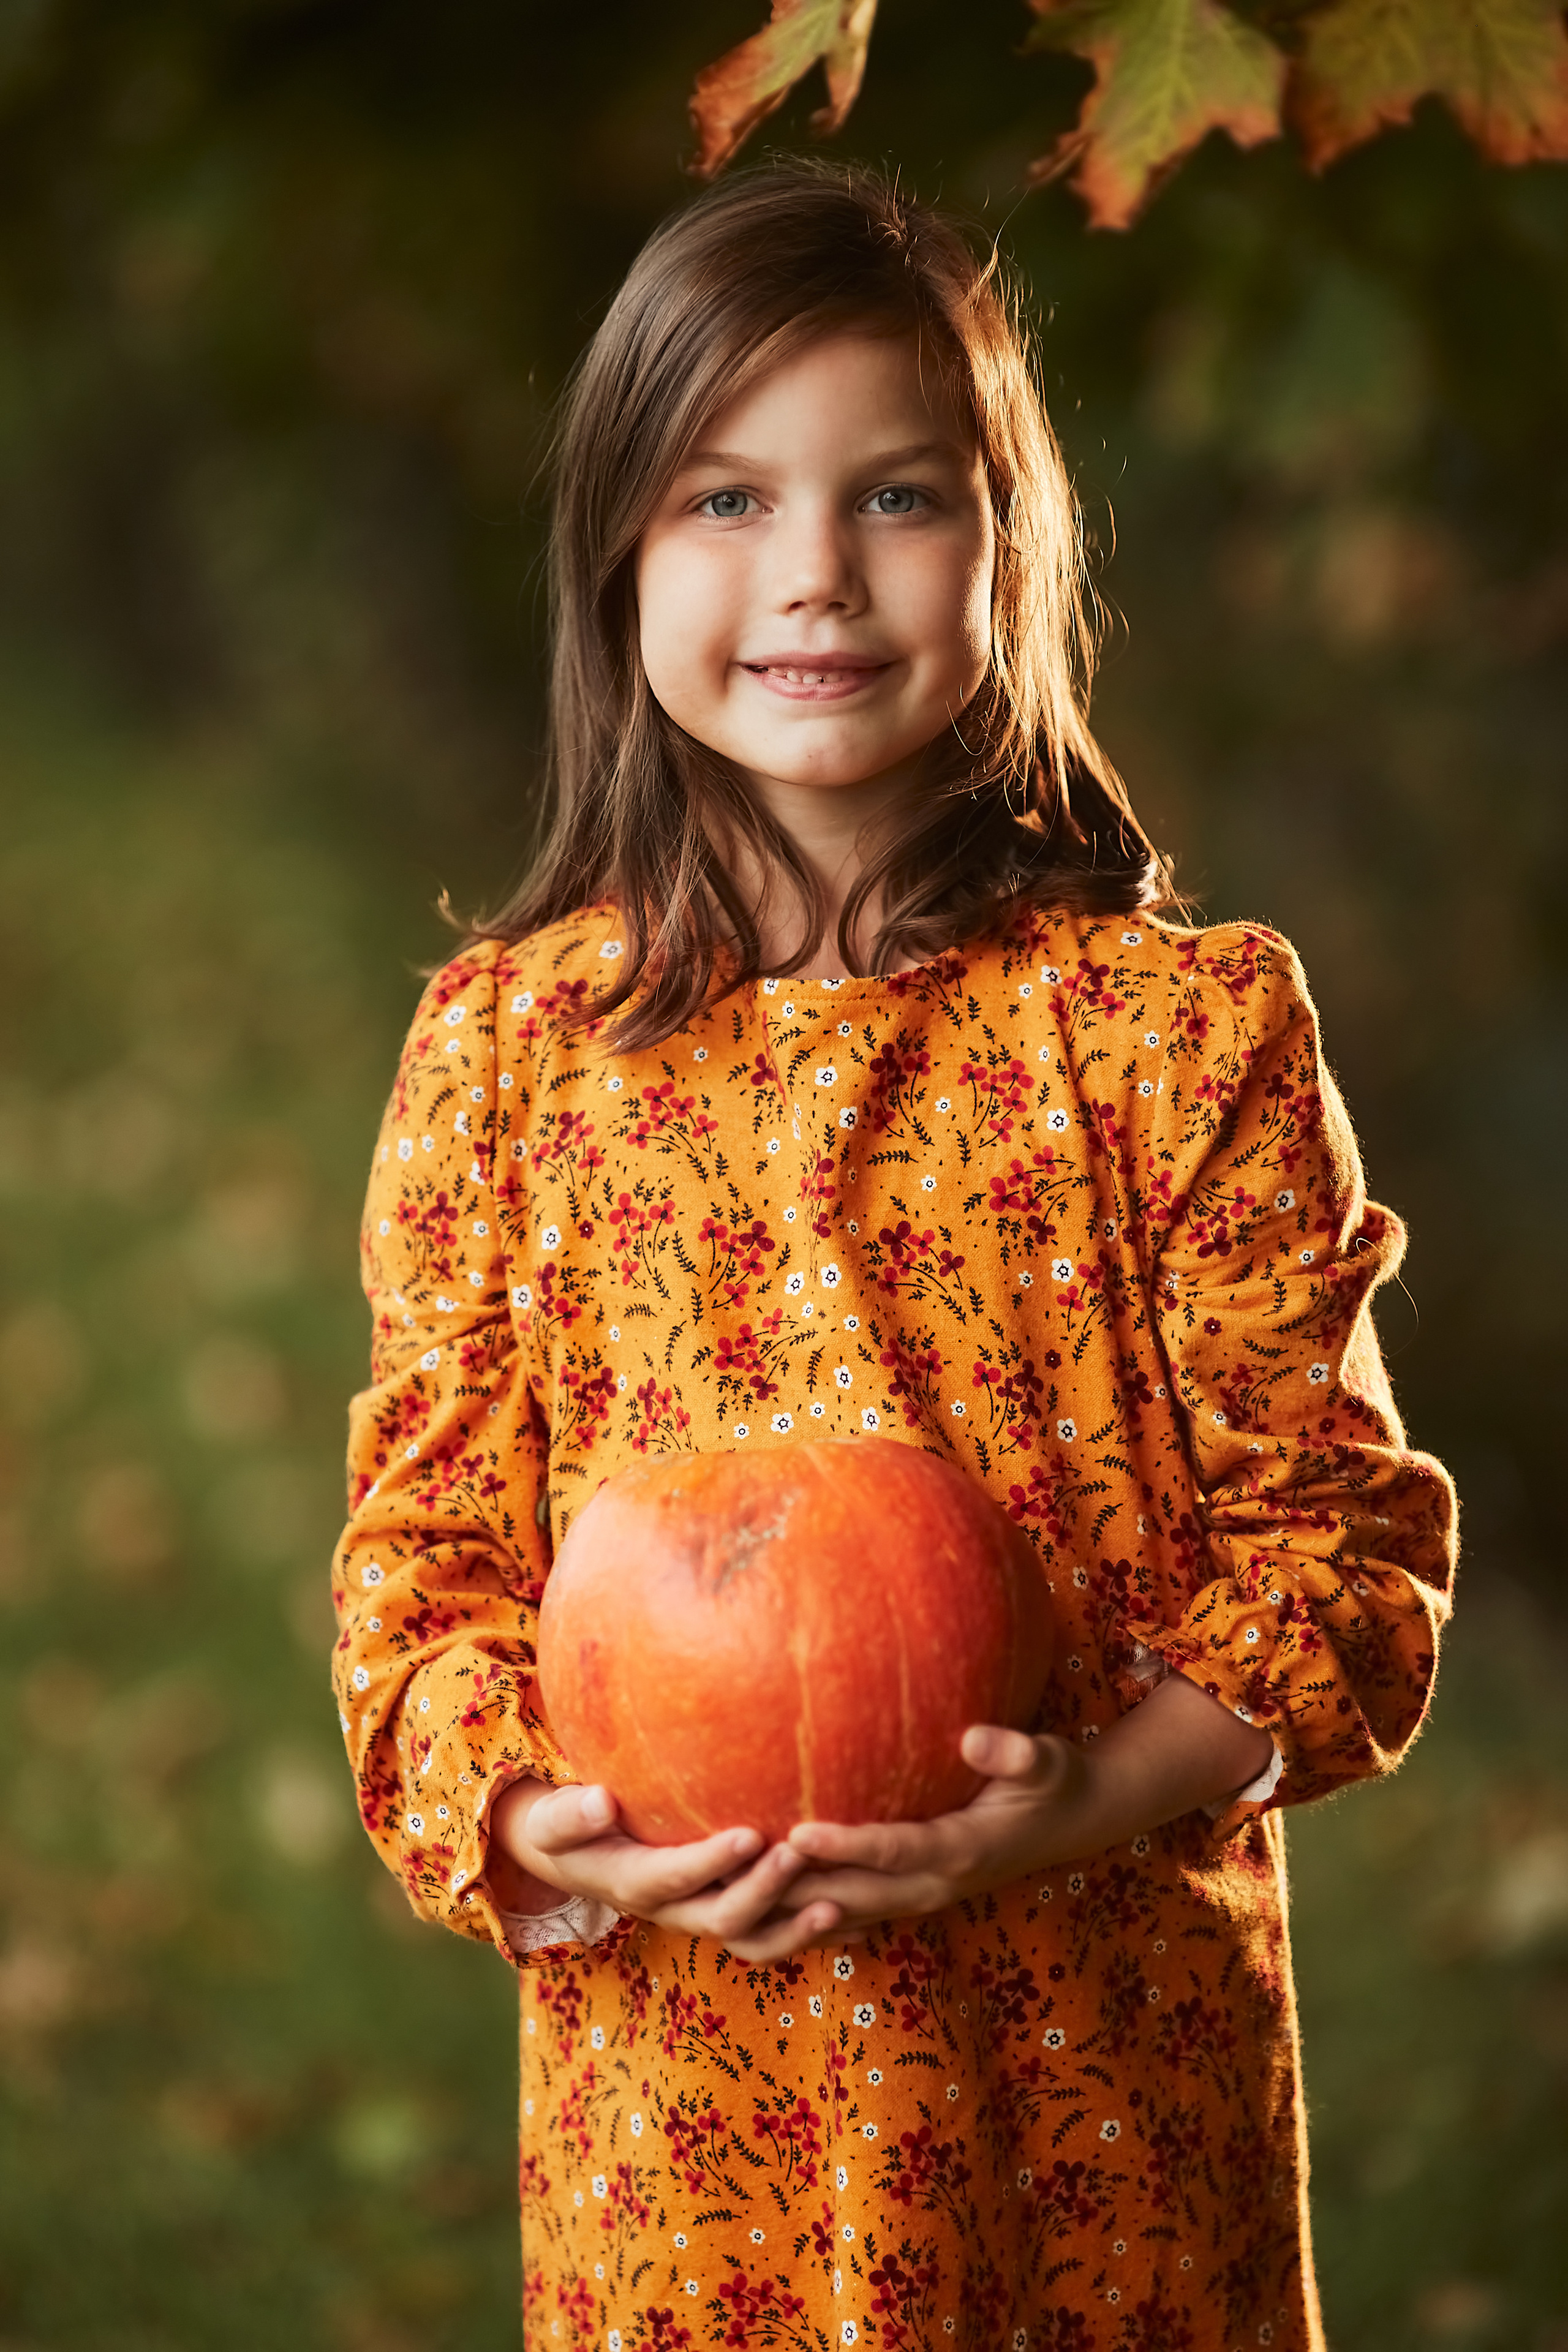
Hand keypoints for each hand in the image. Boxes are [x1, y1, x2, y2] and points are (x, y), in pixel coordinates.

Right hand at [488, 1777, 844, 1964]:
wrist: (581, 1859)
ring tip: (836, 1904)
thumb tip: (597, 1801)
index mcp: (630, 1883)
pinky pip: (771, 1935)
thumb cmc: (569, 1826)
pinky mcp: (726, 1915)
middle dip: (762, 1891)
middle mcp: (672, 1910)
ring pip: (752, 1939)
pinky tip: (856, 1920)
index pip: (671, 1878)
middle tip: (799, 1855)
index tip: (751, 1834)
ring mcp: (701, 1917)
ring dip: (794, 1929)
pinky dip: (810, 1934)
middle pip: (721, 1917)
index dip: (711, 1863)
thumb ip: (571, 1815)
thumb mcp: (553, 1821)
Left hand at [779, 1676, 1277, 1937]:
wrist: (1073, 1823)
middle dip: (798, 1889)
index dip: (846, 1845)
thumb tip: (975, 1737)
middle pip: (855, 1896)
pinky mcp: (911, 1897)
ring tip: (732, 1894)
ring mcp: (921, 1898)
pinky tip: (762, 1904)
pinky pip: (852, 1915)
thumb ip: (1015, 1752)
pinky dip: (808, 1914)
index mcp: (962, 1851)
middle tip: (739, 1871)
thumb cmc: (1054, 1782)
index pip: (895, 1851)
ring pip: (847, 1914)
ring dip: (792, 1909)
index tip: (798, 1831)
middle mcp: (935, 1885)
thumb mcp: (1047, 1761)